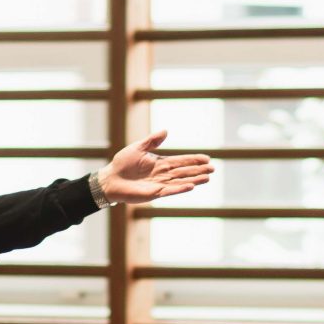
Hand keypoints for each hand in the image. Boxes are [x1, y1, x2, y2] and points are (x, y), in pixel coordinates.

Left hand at [97, 130, 211, 203]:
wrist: (110, 178)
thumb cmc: (122, 164)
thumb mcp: (137, 148)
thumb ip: (152, 141)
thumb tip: (166, 130)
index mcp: (160, 163)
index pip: (181, 161)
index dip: (194, 159)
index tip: (207, 158)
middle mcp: (163, 174)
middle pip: (184, 171)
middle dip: (198, 170)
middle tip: (213, 169)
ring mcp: (159, 184)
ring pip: (180, 181)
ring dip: (194, 179)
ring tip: (207, 178)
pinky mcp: (154, 193)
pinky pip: (170, 190)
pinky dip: (180, 188)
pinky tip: (191, 186)